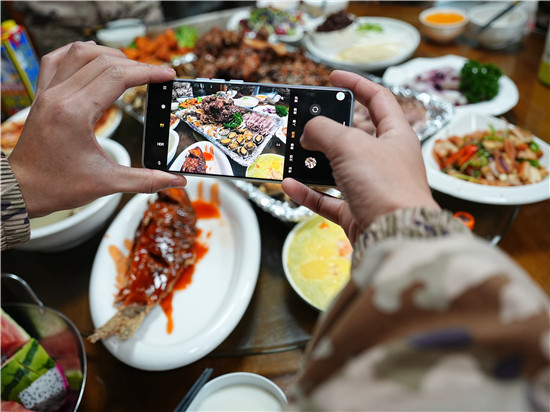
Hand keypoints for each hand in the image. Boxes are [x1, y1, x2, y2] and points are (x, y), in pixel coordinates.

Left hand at [8, 41, 186, 217]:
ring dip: (109, 54)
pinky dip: (78, 52)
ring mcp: (48, 93)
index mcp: (75, 113)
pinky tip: (92, 55)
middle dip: (135, 64)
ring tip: (130, 66)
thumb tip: (177, 181)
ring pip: (80, 53)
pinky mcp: (42, 95)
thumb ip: (146, 180)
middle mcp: (59, 96)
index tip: (167, 75)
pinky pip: (56, 59)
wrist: (22, 189)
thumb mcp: (107, 184)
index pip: (117, 77)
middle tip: (155, 75)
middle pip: (103, 61)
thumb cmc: (58, 186)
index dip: (148, 73)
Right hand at [282, 70, 438, 243]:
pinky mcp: (358, 212)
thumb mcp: (350, 144)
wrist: (396, 235)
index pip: (379, 99)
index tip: (333, 76)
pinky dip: (309, 192)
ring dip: (314, 162)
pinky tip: (290, 185)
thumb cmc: (384, 184)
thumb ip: (324, 131)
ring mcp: (371, 187)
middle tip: (305, 121)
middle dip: (328, 128)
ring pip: (338, 168)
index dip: (357, 83)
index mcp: (396, 135)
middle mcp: (385, 160)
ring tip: (294, 153)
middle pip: (354, 135)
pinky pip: (329, 199)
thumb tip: (308, 133)